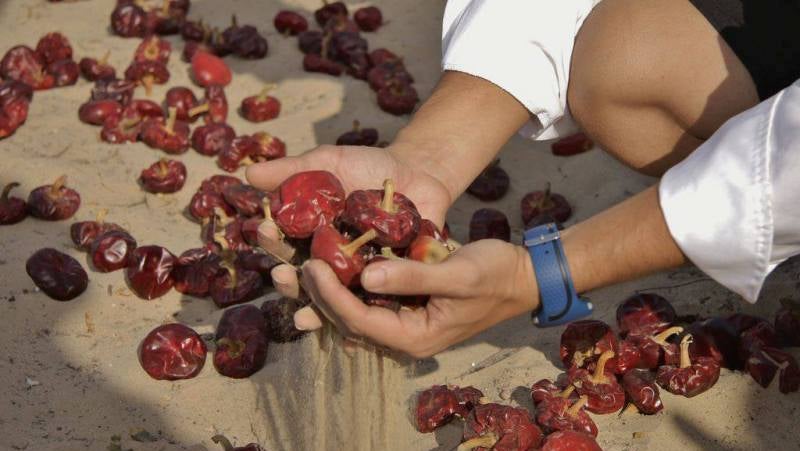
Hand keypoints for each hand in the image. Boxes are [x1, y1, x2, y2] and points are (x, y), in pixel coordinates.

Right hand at [246, 143, 454, 306]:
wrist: (417, 172)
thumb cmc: (367, 166)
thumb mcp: (329, 162)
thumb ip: (293, 170)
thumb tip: (248, 173)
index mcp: (309, 236)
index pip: (283, 244)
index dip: (271, 240)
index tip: (263, 230)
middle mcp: (330, 261)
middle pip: (304, 279)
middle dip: (290, 282)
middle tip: (282, 277)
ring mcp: (358, 275)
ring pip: (336, 298)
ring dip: (319, 307)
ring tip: (306, 317)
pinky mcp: (389, 283)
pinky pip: (377, 301)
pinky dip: (366, 311)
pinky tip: (354, 325)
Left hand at [299, 239, 538, 357]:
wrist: (521, 276)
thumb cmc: (496, 275)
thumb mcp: (458, 274)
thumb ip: (415, 276)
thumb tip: (368, 275)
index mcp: (415, 337)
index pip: (361, 320)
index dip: (332, 294)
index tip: (311, 265)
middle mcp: (402, 335)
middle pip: (347, 320)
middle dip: (315, 296)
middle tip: (286, 269)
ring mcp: (401, 321)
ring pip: (350, 311)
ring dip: (321, 292)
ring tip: (292, 268)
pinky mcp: (402, 305)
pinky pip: (364, 299)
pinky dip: (343, 283)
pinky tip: (323, 262)